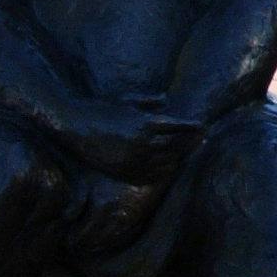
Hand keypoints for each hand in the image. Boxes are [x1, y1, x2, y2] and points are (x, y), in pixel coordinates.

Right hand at [69, 99, 200, 181]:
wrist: (74, 126)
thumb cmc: (102, 109)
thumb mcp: (127, 99)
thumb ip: (150, 100)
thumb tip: (167, 99)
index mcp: (146, 124)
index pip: (179, 128)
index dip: (193, 128)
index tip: (202, 127)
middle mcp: (143, 144)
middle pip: (177, 148)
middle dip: (190, 144)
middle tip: (202, 141)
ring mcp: (134, 161)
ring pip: (167, 164)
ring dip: (177, 159)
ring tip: (184, 154)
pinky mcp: (124, 173)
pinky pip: (150, 177)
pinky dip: (161, 173)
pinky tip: (166, 168)